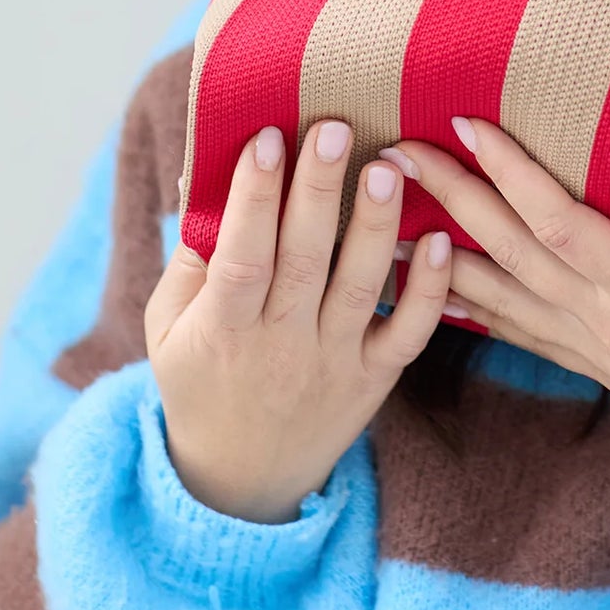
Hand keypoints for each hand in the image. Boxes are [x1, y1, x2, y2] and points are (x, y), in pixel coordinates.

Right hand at [144, 119, 453, 521]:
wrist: (242, 480)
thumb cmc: (201, 378)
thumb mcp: (168, 328)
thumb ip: (191, 259)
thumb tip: (205, 178)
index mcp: (223, 331)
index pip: (240, 259)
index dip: (253, 199)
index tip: (267, 137)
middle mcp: (281, 346)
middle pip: (303, 262)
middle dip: (318, 191)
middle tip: (335, 128)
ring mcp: (333, 362)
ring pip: (359, 289)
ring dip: (375, 227)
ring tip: (387, 167)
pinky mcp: (375, 378)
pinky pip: (407, 332)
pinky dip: (428, 289)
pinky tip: (441, 238)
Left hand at [377, 119, 609, 474]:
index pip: (558, 221)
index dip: (510, 172)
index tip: (464, 125)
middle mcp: (597, 313)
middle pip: (508, 247)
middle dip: (448, 196)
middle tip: (393, 152)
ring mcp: (587, 341)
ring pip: (498, 288)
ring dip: (438, 249)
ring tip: (383, 219)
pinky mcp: (589, 361)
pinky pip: (514, 329)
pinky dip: (468, 306)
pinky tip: (433, 292)